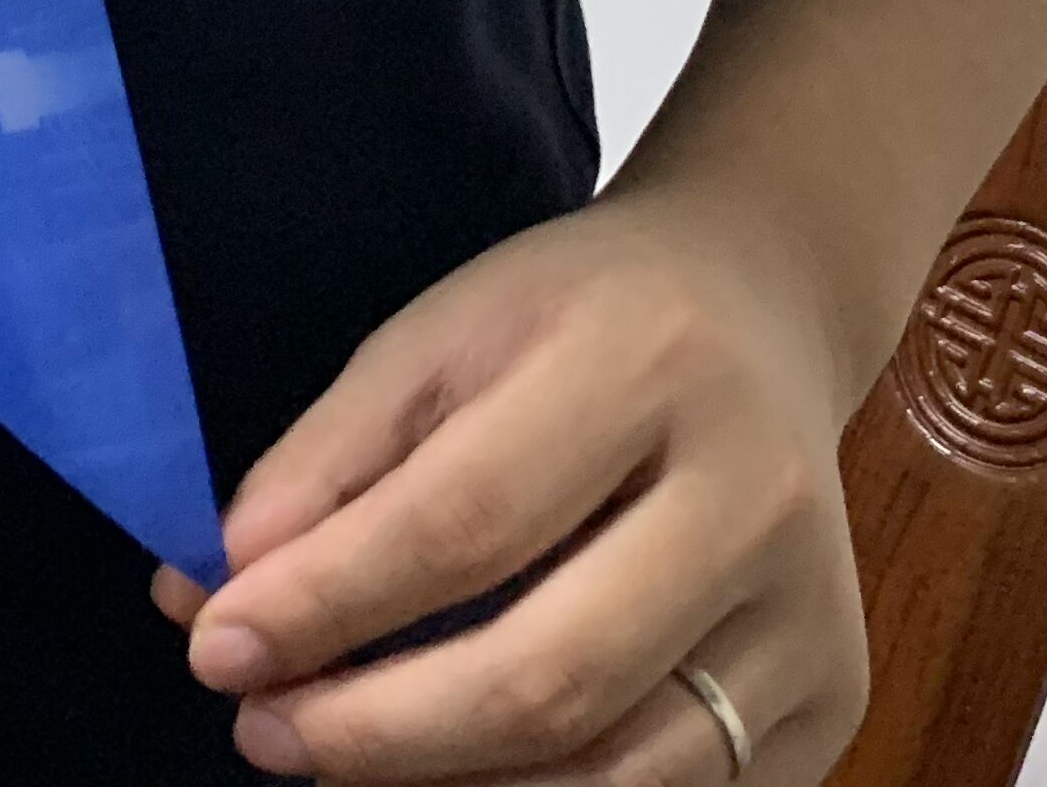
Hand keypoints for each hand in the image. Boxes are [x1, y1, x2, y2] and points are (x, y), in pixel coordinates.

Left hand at [151, 186, 870, 782]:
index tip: (216, 648)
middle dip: (378, 733)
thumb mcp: (442, 334)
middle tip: (263, 734)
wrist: (762, 306)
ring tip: (338, 757)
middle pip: (549, 675)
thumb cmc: (578, 320)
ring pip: (616, 772)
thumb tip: (212, 594)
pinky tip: (454, 773)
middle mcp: (756, 494)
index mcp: (648, 364)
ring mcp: (810, 614)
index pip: (465, 520)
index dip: (327, 603)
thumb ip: (329, 460)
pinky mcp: (835, 701)